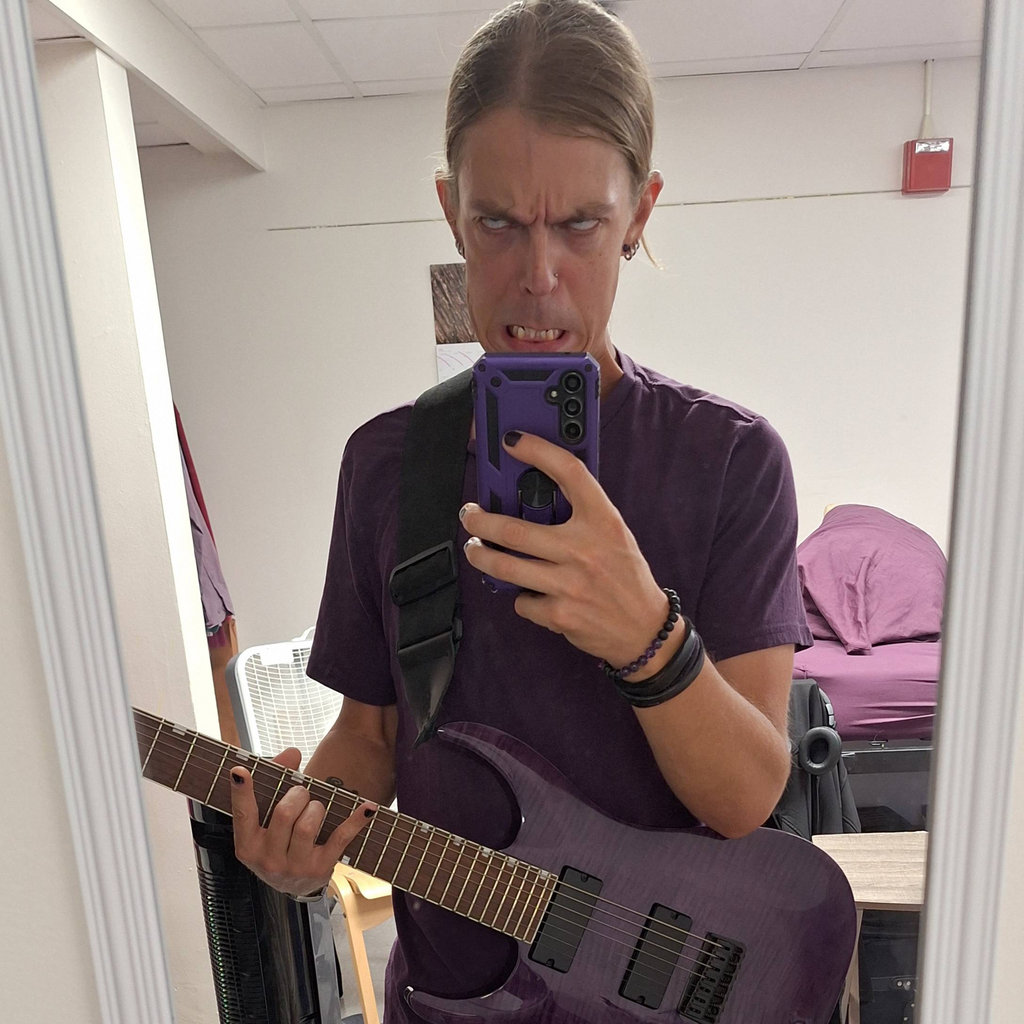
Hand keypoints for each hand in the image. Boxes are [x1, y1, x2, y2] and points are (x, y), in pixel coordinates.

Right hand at [229, 747, 376, 897]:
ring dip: (316, 807)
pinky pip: (341, 838)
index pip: (243, 815)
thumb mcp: (267, 821)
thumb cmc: (279, 842)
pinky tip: (368, 807)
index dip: (242, 792)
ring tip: (315, 809)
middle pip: (284, 814)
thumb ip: (275, 782)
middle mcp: (268, 860)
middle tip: (301, 793)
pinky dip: (355, 821)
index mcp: (248, 846)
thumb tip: (292, 753)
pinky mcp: (321, 868)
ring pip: (307, 825)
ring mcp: (295, 868)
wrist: (295, 885)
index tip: (240, 771)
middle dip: (297, 795)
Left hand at [461, 431, 673, 669]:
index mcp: (603, 521)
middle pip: (514, 529)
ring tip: (476, 549)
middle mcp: (584, 549)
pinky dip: (520, 596)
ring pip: (504, 565)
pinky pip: (521, 600)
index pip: (570, 472)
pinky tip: (532, 593)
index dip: (538, 450)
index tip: (513, 441)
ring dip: (481, 555)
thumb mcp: (613, 534)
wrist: (644, 629)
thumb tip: (534, 495)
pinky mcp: (558, 613)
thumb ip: (582, 514)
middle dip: (480, 520)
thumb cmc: (624, 576)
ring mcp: (569, 583)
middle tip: (469, 515)